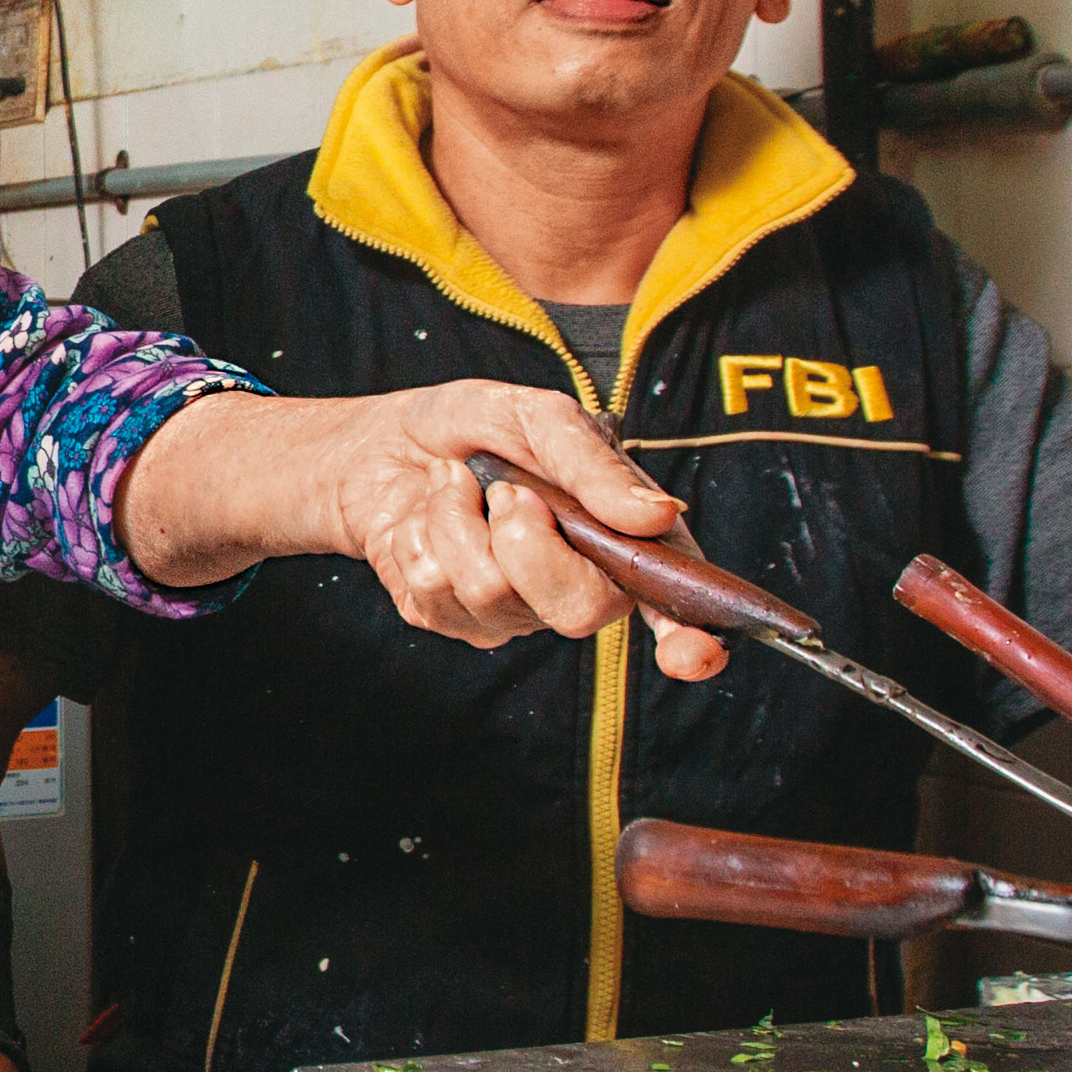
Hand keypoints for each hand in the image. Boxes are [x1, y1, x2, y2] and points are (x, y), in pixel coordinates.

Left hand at [118, 379, 730, 680]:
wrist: (378, 443)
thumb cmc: (469, 429)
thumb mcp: (536, 417)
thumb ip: (593, 465)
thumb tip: (656, 516)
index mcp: (619, 538)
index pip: (673, 604)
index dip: (690, 639)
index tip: (692, 654)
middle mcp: (575, 583)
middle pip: (582, 613)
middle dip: (534, 544)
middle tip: (506, 492)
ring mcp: (512, 610)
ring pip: (496, 594)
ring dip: (462, 521)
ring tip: (458, 489)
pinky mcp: (450, 618)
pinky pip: (437, 590)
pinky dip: (423, 533)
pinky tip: (428, 517)